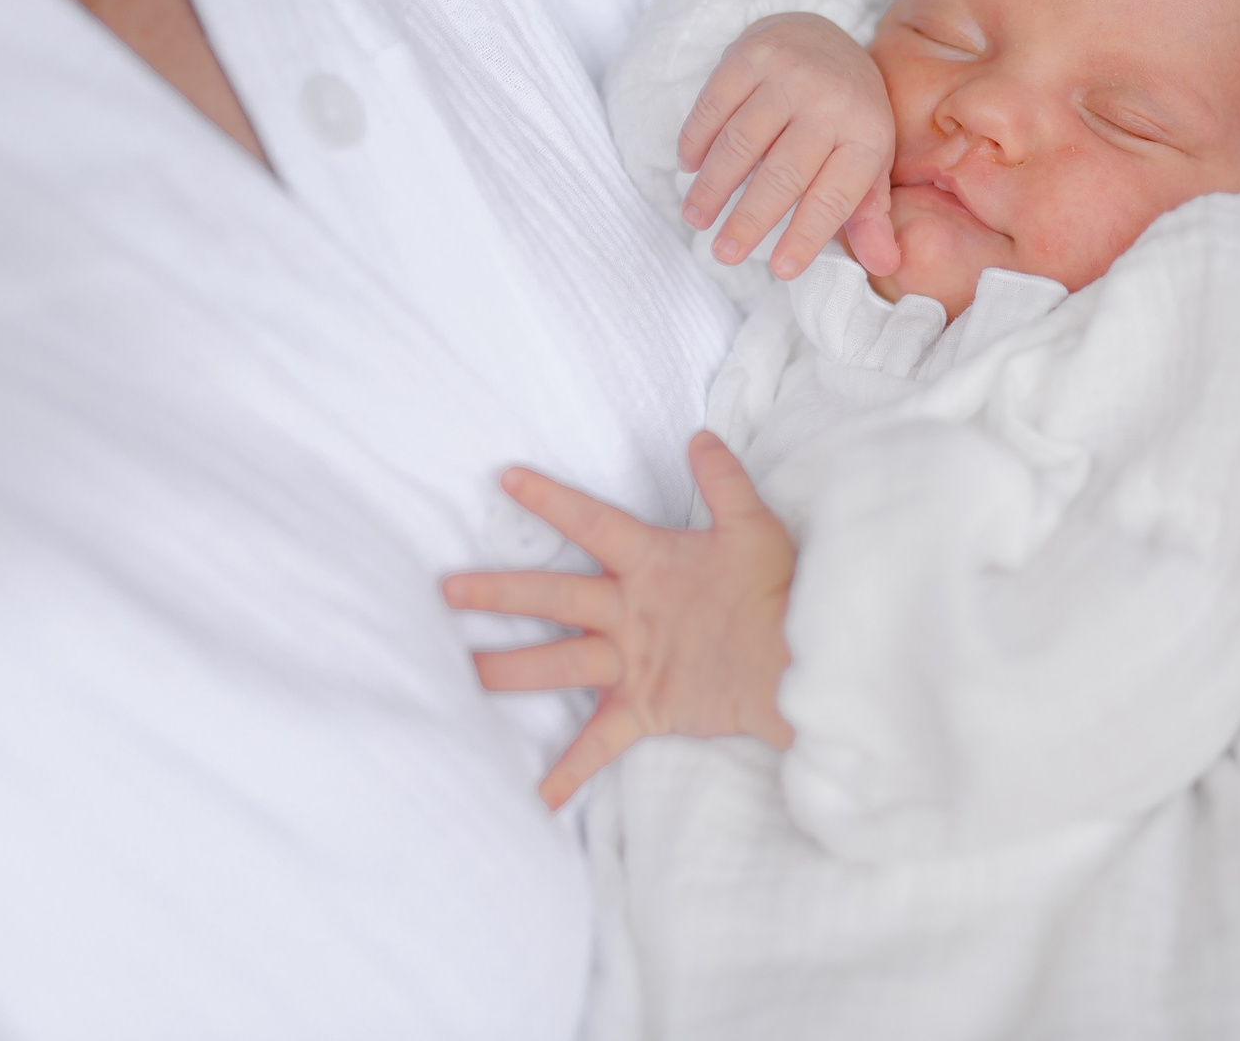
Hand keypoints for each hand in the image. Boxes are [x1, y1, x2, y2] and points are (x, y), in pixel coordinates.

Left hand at [442, 433, 796, 808]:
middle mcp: (630, 613)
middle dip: (498, 594)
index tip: (506, 480)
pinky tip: (535, 801)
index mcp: (651, 563)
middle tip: (446, 591)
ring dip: (506, 671)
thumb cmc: (774, 589)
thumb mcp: (752, 525)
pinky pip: (598, 747)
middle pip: (553, 598)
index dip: (550, 499)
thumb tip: (699, 438)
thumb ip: (723, 480)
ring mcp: (632, 663)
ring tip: (460, 674)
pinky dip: (568, 775)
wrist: (793, 661)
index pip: (591, 524)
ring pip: (557, 666)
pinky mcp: (644, 709)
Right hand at [677, 11, 901, 278]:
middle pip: (783, 175)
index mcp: (866, 135)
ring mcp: (789, 74)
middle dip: (749, 221)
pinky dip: (696, 141)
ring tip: (696, 219)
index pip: (835, 196)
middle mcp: (831, 102)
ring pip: (741, 143)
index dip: (807, 235)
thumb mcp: (869, 160)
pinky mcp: (750, 54)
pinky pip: (714, 106)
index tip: (781, 270)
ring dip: (713, 187)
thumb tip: (885, 264)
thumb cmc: (846, 114)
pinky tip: (688, 168)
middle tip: (724, 255)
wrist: (823, 33)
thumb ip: (870, 214)